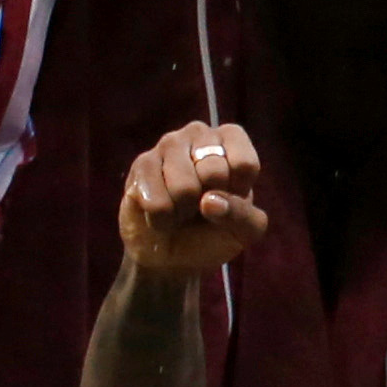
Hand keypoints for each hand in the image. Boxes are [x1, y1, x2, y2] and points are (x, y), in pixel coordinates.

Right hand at [116, 121, 268, 279]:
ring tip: (180, 208)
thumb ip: (243, 216)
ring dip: (183, 212)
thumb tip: (209, 202)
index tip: (228, 197)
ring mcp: (168, 144)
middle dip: (208, 203)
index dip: (237, 193)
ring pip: (184, 188)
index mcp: (232, 139)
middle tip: (200, 206)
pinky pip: (157, 203)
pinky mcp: (142, 164)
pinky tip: (161, 212)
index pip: (245, 164)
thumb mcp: (245, 231)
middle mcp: (199, 132)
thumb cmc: (214, 233)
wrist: (172, 253)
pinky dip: (162, 220)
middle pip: (214, 173)